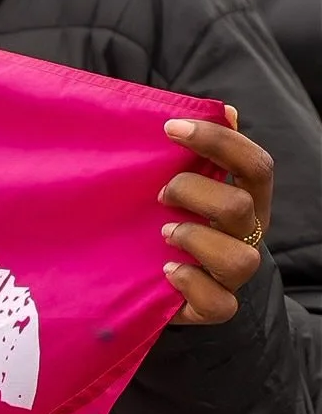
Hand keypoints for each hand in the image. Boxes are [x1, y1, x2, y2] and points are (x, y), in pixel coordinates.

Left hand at [160, 108, 273, 325]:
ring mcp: (233, 272)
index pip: (255, 164)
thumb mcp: (187, 181)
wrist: (168, 277)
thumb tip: (226, 109)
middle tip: (160, 194)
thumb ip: (203, 149)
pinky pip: (219, 303)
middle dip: (192, 191)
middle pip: (239, 206)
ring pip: (240, 259)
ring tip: (164, 233)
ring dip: (195, 239)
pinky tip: (166, 269)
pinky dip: (191, 284)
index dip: (218, 141)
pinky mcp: (214, 304)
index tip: (171, 128)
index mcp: (247, 197)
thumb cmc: (177, 215)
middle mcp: (247, 233)